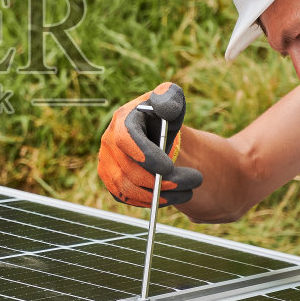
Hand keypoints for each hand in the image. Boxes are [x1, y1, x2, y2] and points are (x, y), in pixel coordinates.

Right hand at [98, 81, 203, 206]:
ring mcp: (106, 164)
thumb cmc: (164, 117)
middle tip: (192, 182)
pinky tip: (170, 197)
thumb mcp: (171, 101)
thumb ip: (169, 98)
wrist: (156, 134)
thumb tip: (165, 106)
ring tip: (187, 192)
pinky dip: (149, 202)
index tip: (170, 167)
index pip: (126, 140)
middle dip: (161, 181)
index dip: (146, 156)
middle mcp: (108, 143)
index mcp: (122, 120)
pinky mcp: (110, 181)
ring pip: (127, 189)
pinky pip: (126, 198)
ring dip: (159, 196)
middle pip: (128, 170)